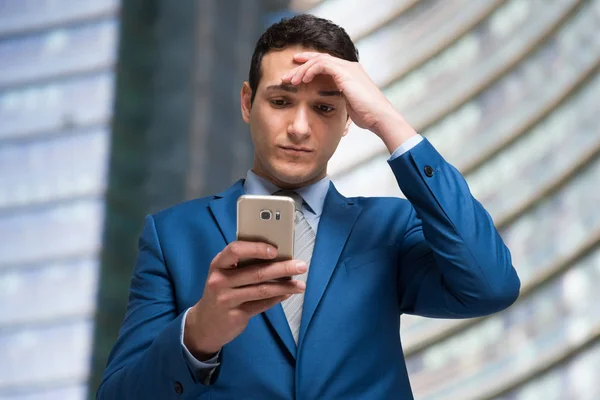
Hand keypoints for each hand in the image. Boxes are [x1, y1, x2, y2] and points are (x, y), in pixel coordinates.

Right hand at [184, 241, 306, 359]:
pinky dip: (277, 298)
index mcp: (218, 264)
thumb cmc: (221, 292)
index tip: (276, 250)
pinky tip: (288, 294)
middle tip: (301, 266)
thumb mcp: (224, 275)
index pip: (235, 250)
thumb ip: (242, 265)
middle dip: (282, 268)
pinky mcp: (235, 316)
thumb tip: (277, 256)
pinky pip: (261, 305)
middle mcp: (220, 281)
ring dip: (285, 286)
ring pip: (262, 290)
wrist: (205, 324)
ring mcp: (226, 300)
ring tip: (301, 285)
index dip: (256, 248)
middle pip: (256, 272)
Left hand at [281, 52, 416, 149]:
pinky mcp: (345, 72)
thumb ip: (339, 100)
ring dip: (302, 70)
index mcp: (350, 73)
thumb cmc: (368, 116)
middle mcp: (349, 66)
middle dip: (301, 65)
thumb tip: (329, 107)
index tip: (295, 74)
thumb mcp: (350, 106)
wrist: (379, 117)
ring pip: (318, 60)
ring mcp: (347, 67)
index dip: (309, 66)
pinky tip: (302, 80)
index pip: (325, 63)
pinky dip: (310, 71)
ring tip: (290, 81)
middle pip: (319, 59)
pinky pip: (321, 65)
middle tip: (286, 76)